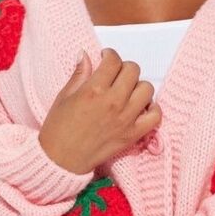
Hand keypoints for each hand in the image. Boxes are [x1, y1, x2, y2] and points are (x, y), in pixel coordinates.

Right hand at [38, 48, 161, 174]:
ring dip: (138, 86)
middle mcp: (113, 102)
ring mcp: (126, 118)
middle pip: (133, 70)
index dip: (110, 55)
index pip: (113, 60)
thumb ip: (79, 74)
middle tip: (116, 74)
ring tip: (127, 91)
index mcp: (94, 90)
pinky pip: (155, 116)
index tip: (106, 58)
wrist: (61, 160)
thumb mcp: (64, 96)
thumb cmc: (58, 130)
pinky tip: (139, 108)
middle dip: (124, 68)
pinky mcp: (133, 134)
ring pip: (147, 88)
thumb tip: (85, 54)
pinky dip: (152, 109)